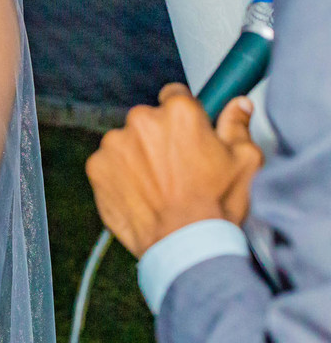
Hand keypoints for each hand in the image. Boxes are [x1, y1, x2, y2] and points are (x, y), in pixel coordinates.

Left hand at [85, 84, 263, 257]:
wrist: (185, 246)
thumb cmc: (217, 206)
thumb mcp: (245, 162)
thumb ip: (237, 126)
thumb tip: (238, 104)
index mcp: (178, 112)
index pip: (175, 95)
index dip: (183, 116)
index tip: (187, 134)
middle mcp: (141, 120)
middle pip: (149, 119)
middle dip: (160, 137)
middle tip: (177, 168)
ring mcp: (115, 143)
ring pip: (127, 141)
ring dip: (138, 155)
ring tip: (159, 185)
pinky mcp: (97, 166)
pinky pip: (108, 163)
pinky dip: (119, 174)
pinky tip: (140, 194)